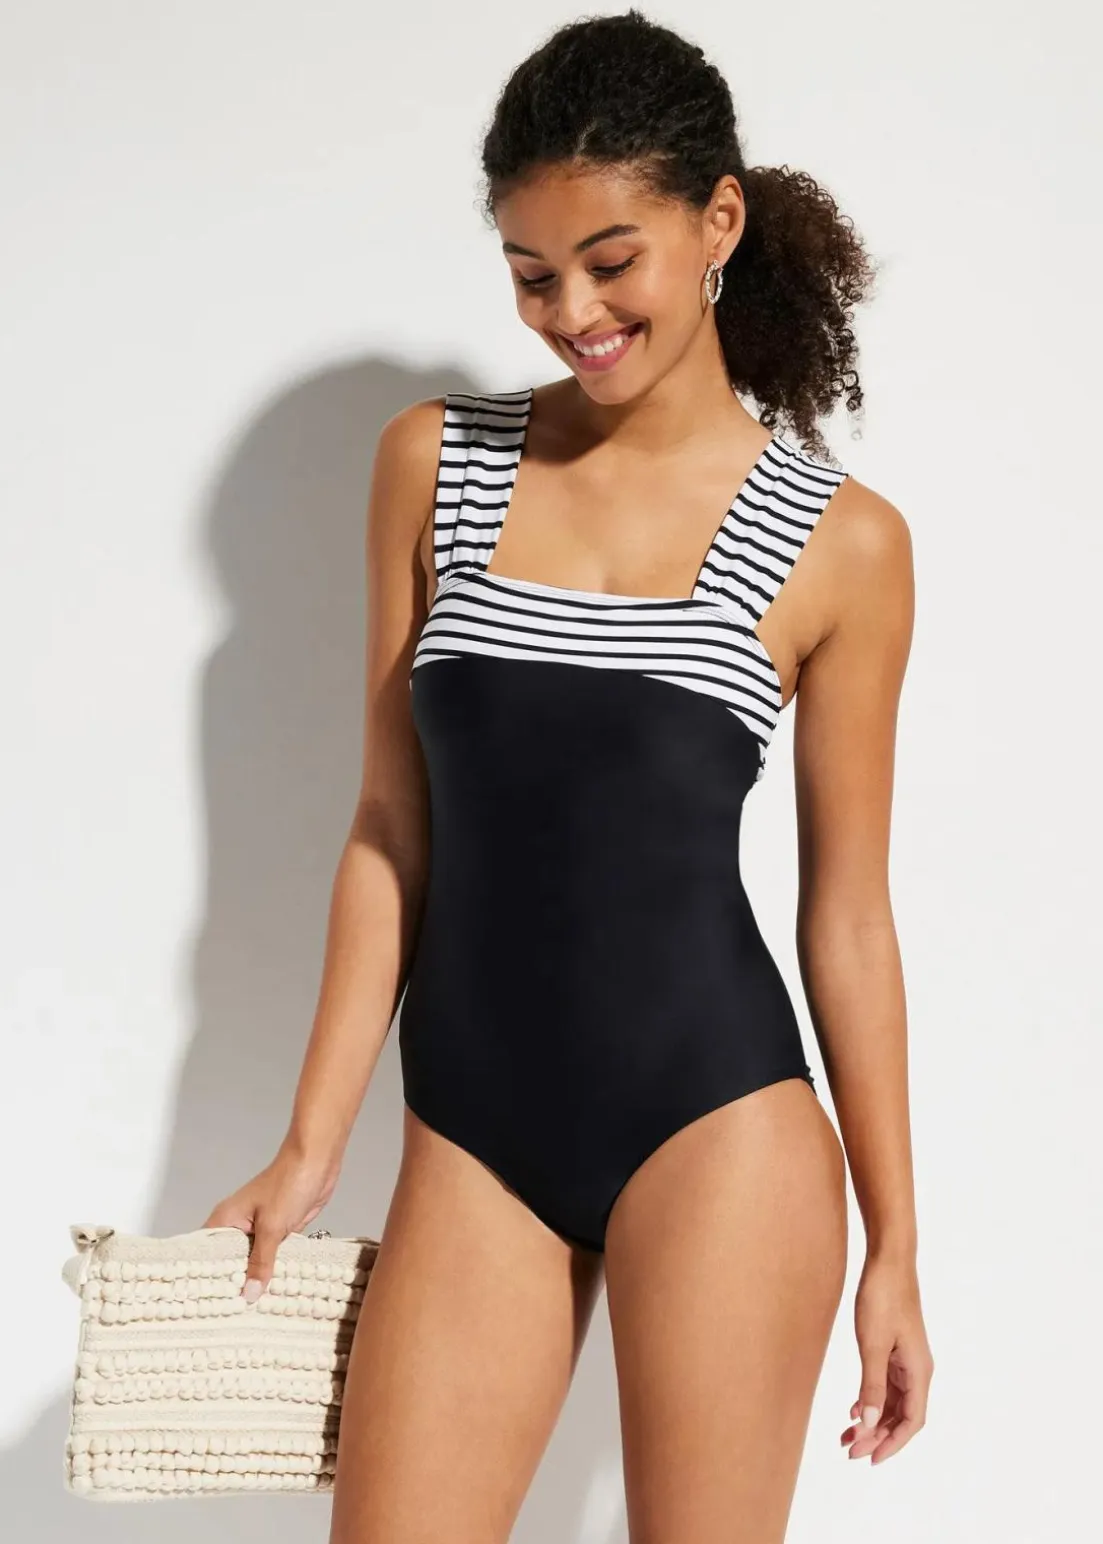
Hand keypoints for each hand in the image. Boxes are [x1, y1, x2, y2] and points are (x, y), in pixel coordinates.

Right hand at [202, 1139, 340, 1303]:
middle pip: (230, 1263)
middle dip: (232, 1286)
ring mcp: (259, 1230)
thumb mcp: (272, 1226)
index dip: (205, 1280)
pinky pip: (272, 1258)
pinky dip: (274, 1272)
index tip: (203, 1308)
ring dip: (256, 1280)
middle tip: (227, 1319)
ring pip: (253, 1262)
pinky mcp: (279, 1232)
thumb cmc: (288, 1183)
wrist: (318, 1161)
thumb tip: (248, 1294)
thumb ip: (261, 1261)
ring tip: (250, 1315)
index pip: (206, 1255)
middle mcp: (238, 1227)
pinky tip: (275, 1295)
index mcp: (225, 1220)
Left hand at [840, 1252, 933, 1463]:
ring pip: (893, 1402)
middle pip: (902, 1415)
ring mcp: (907, 1359)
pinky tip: (853, 1410)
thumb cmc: (882, 1297)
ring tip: (846, 1437)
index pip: (912, 1421)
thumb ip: (872, 1386)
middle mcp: (917, 1369)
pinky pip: (886, 1385)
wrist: (888, 1260)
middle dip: (878, 1436)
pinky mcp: (895, 1349)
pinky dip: (871, 1400)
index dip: (893, 1444)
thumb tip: (871, 1425)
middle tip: (849, 1451)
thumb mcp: (872, 1344)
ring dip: (873, 1421)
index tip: (870, 1459)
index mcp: (919, 1371)